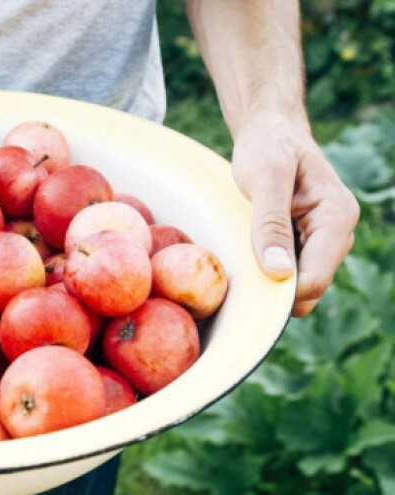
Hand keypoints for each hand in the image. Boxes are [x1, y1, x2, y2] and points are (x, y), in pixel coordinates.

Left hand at [231, 113, 358, 316]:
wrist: (270, 131)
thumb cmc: (268, 147)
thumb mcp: (264, 178)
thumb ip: (271, 223)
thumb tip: (279, 272)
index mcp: (337, 217)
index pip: (315, 278)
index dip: (281, 293)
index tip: (244, 290)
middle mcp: (338, 233)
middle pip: (309, 288)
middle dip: (275, 289)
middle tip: (235, 274)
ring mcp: (323, 240)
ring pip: (299, 284)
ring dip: (269, 281)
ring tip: (240, 258)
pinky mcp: (306, 242)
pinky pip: (290, 272)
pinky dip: (268, 270)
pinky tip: (247, 255)